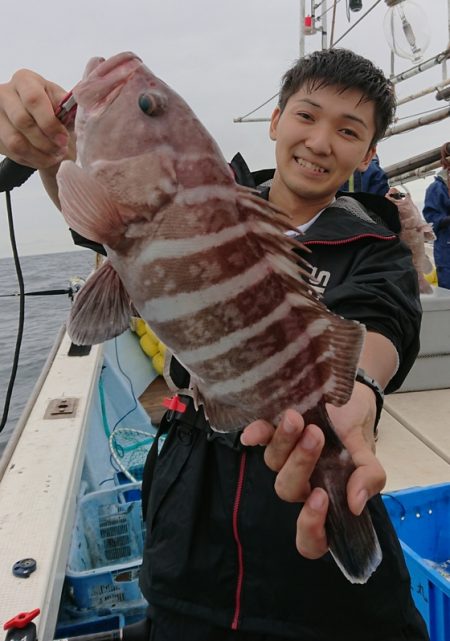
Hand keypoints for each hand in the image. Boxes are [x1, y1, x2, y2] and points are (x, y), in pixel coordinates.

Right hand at [0, 69, 69, 168]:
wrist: (41, 122)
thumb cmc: (53, 109)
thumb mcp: (63, 103)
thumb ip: (69, 106)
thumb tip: (84, 109)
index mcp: (25, 80)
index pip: (34, 100)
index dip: (50, 123)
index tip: (63, 138)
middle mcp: (5, 93)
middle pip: (22, 122)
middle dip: (46, 142)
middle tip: (60, 149)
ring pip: (15, 142)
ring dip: (39, 155)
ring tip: (54, 156)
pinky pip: (13, 154)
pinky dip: (32, 161)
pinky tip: (43, 158)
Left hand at [240, 383, 385, 559]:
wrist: (349, 399)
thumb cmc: (356, 434)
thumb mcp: (369, 456)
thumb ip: (369, 478)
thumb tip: (356, 504)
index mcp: (324, 497)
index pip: (311, 537)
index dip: (311, 528)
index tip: (321, 498)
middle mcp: (300, 482)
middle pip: (288, 489)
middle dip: (300, 464)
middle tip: (316, 436)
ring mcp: (284, 457)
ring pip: (273, 462)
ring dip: (284, 442)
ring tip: (298, 419)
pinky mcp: (273, 432)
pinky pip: (259, 438)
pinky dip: (255, 435)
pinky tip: (252, 434)